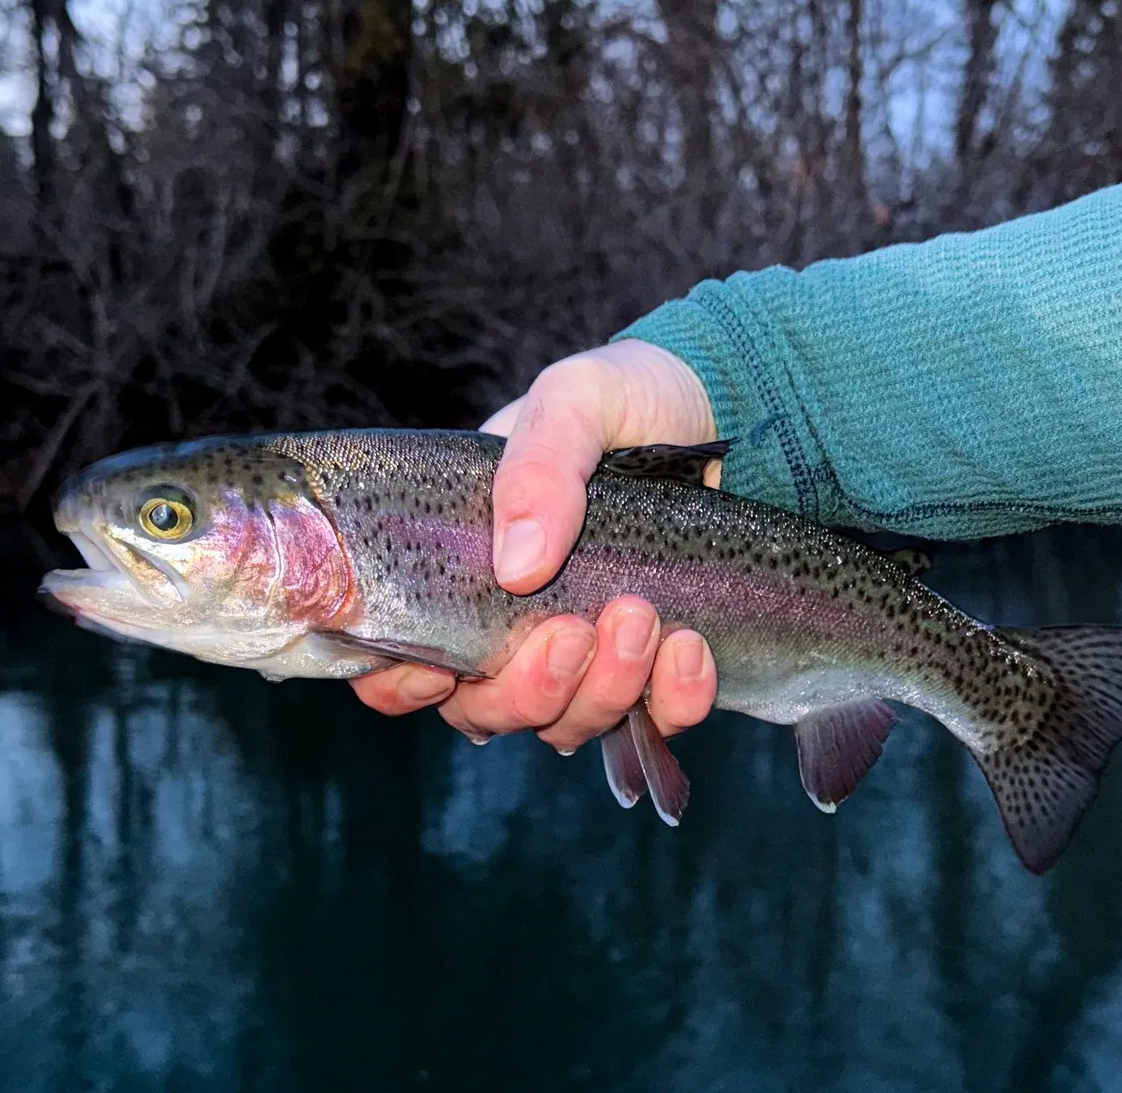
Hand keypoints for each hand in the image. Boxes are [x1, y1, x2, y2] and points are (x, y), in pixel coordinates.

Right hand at [351, 339, 719, 747]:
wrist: (724, 406)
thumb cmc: (628, 397)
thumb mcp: (575, 399)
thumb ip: (538, 465)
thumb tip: (517, 567)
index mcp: (463, 559)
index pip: (398, 654)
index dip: (399, 684)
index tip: (439, 673)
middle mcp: (514, 620)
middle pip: (484, 708)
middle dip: (526, 689)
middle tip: (575, 630)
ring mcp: (587, 652)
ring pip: (564, 725)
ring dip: (600, 691)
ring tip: (642, 617)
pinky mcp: (657, 668)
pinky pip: (656, 720)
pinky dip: (672, 700)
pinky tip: (690, 647)